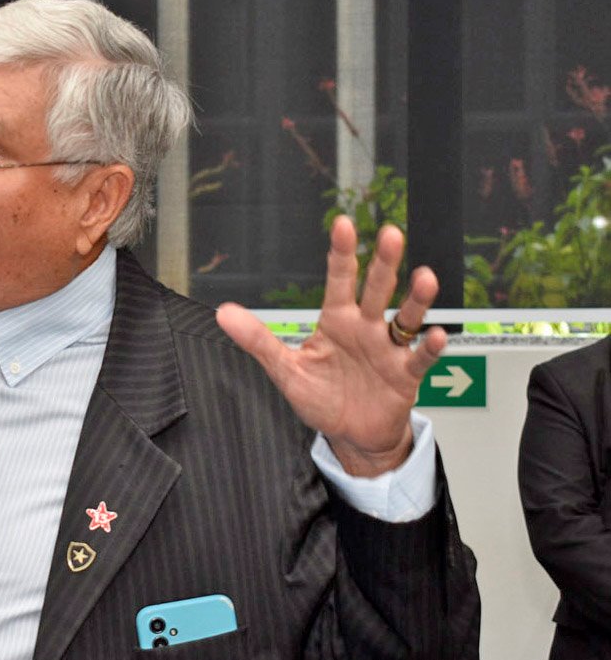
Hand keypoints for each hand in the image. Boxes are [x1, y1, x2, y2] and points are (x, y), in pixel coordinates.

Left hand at [216, 216, 446, 476]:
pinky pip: (420, 358)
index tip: (344, 224)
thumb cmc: (321, 399)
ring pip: (406, 317)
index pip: (339, 281)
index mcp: (336, 322)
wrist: (352, 435)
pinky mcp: (405, 375)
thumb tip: (223, 313)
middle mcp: (366, 328)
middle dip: (384, 263)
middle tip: (391, 234)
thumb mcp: (285, 370)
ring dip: (416, 298)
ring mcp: (388, 349)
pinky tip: (436, 335)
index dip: (342, 253)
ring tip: (425, 278)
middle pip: (377, 290)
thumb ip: (258, 341)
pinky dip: (430, 348)